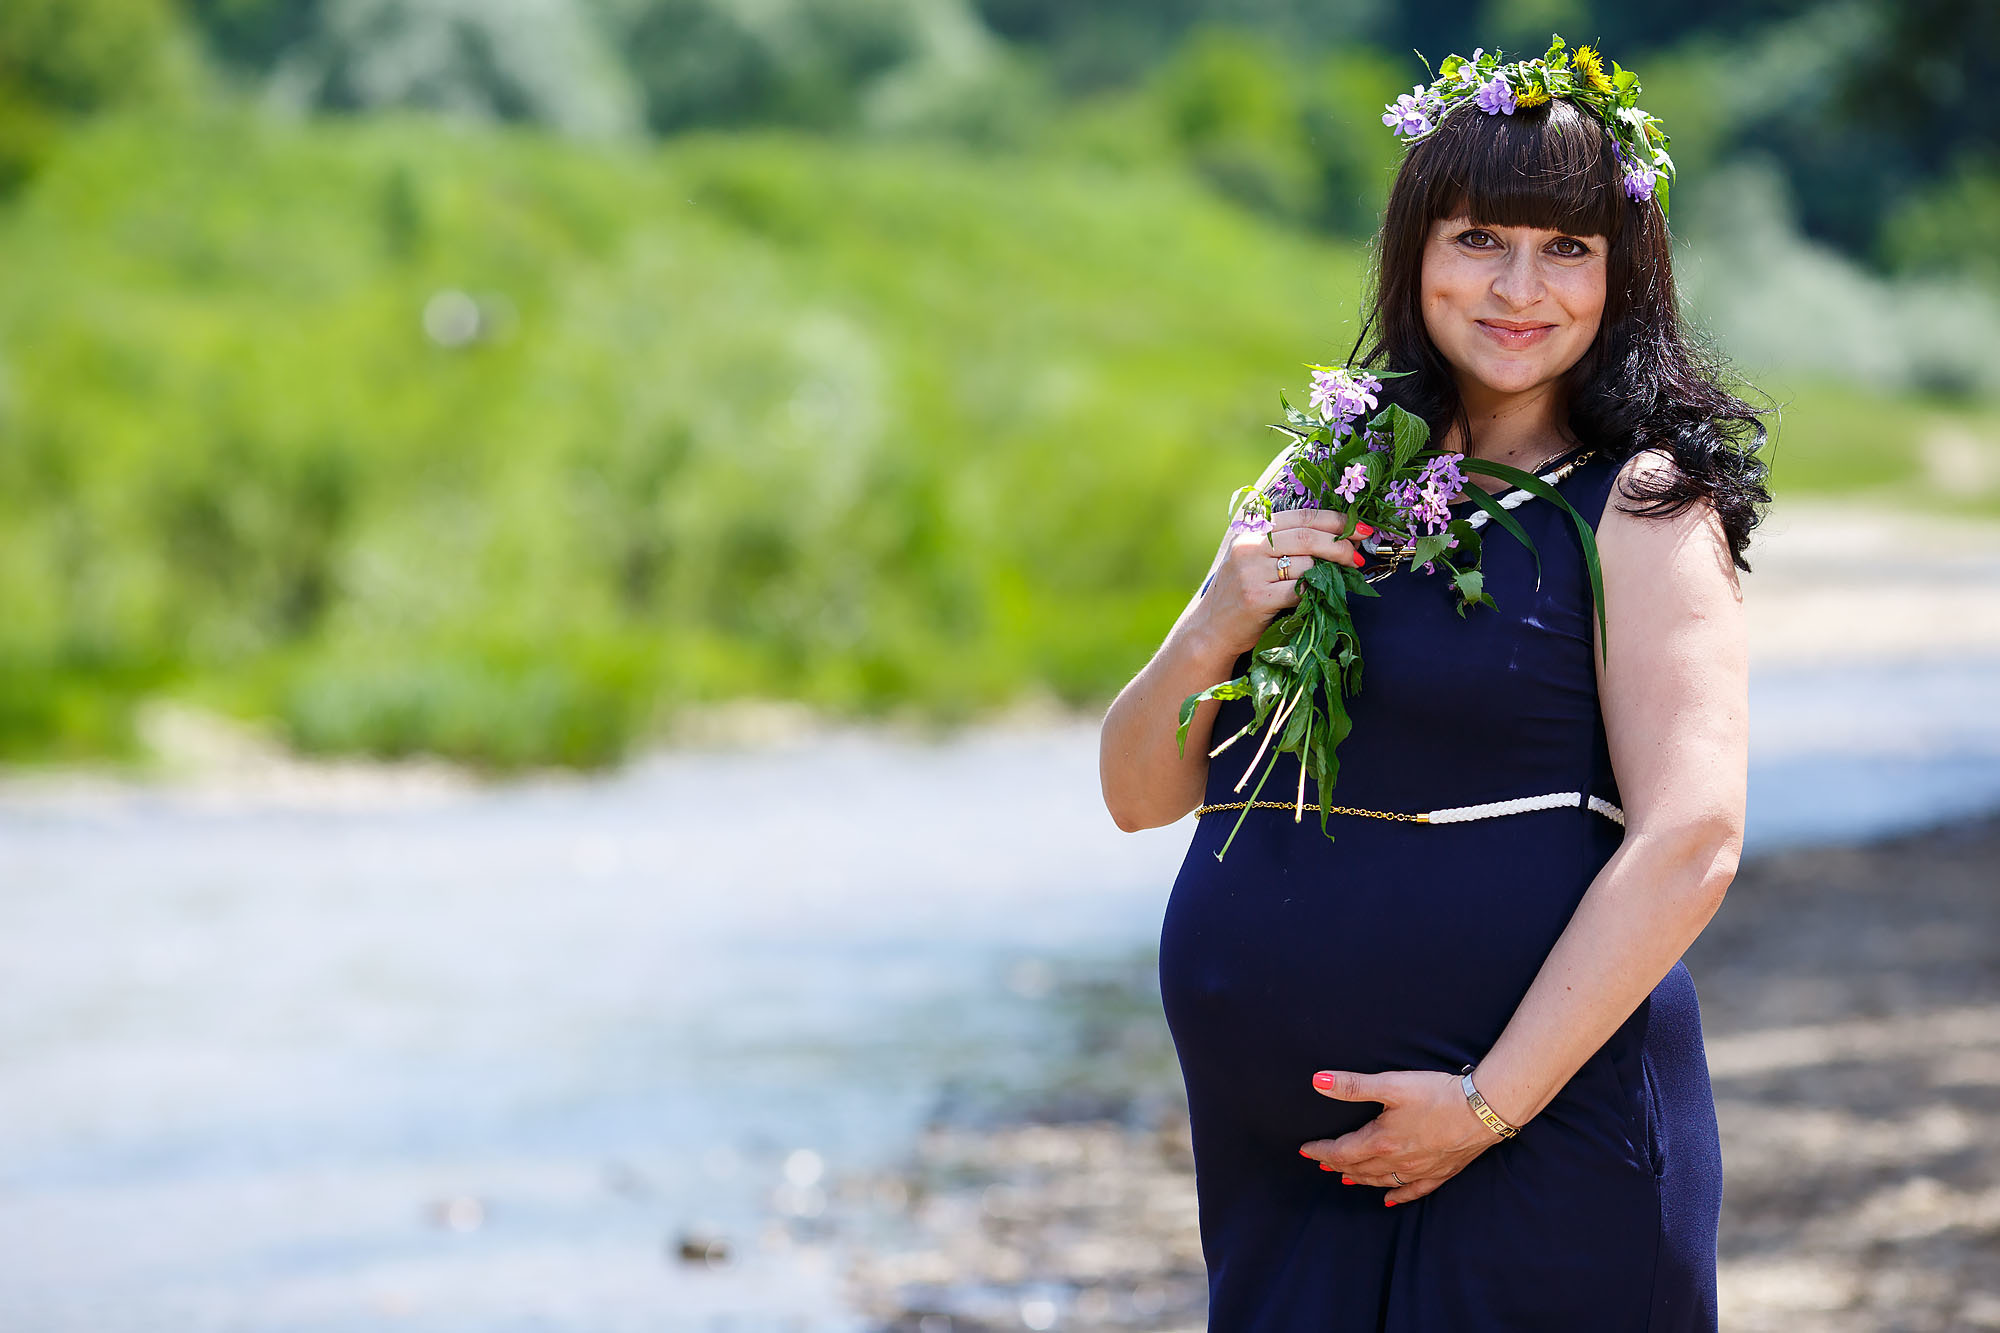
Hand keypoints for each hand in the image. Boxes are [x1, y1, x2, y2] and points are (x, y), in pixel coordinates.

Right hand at [1194, 509, 1370, 657]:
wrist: (1212, 628)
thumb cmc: (1242, 593)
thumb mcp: (1257, 559)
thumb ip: (1288, 544)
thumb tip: (1341, 536)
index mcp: (1252, 530)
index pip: (1302, 516)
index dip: (1336, 521)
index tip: (1359, 528)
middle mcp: (1249, 547)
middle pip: (1308, 537)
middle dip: (1340, 545)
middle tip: (1356, 556)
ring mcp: (1250, 572)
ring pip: (1307, 564)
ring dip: (1331, 572)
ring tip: (1341, 579)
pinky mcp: (1257, 598)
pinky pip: (1299, 591)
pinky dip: (1315, 592)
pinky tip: (1321, 596)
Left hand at [1297, 1068, 1501, 1205]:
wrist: (1483, 1110)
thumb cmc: (1437, 1094)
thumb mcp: (1391, 1084)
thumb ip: (1353, 1085)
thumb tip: (1317, 1082)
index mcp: (1381, 1141)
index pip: (1341, 1152)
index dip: (1321, 1152)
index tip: (1305, 1151)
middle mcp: (1397, 1162)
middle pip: (1358, 1169)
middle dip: (1336, 1165)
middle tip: (1322, 1162)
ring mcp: (1419, 1171)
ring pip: (1381, 1181)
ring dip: (1360, 1179)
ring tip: (1345, 1178)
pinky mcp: (1439, 1173)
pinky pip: (1412, 1192)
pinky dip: (1396, 1196)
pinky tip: (1389, 1200)